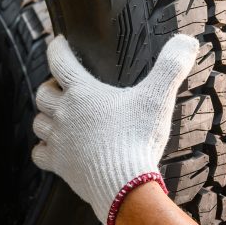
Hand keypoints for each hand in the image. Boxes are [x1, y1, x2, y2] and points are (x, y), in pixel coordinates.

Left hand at [32, 34, 198, 224]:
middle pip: (43, 94)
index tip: (58, 44)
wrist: (125, 184)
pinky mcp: (59, 165)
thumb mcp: (158, 98)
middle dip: (50, 87)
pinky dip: (43, 149)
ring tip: (59, 116)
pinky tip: (54, 149)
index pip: (60, 62)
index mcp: (83, 92)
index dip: (57, 50)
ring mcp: (59, 141)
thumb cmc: (139, 138)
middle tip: (62, 87)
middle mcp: (65, 114)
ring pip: (38, 122)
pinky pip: (39, 154)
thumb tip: (187, 40)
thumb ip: (171, 67)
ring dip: (45, 117)